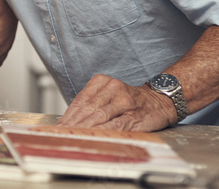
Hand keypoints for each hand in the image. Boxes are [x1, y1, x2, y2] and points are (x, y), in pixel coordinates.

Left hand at [57, 74, 176, 131]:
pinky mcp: (134, 115)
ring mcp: (124, 101)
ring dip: (85, 128)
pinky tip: (94, 137)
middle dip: (73, 123)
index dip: (68, 115)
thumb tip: (70, 120)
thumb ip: (92, 103)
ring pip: (99, 116)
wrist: (159, 101)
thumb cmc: (130, 100)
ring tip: (73, 137)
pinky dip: (103, 132)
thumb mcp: (108, 94)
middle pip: (88, 108)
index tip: (59, 126)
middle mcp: (113, 88)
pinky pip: (115, 125)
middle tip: (62, 134)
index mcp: (102, 81)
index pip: (80, 99)